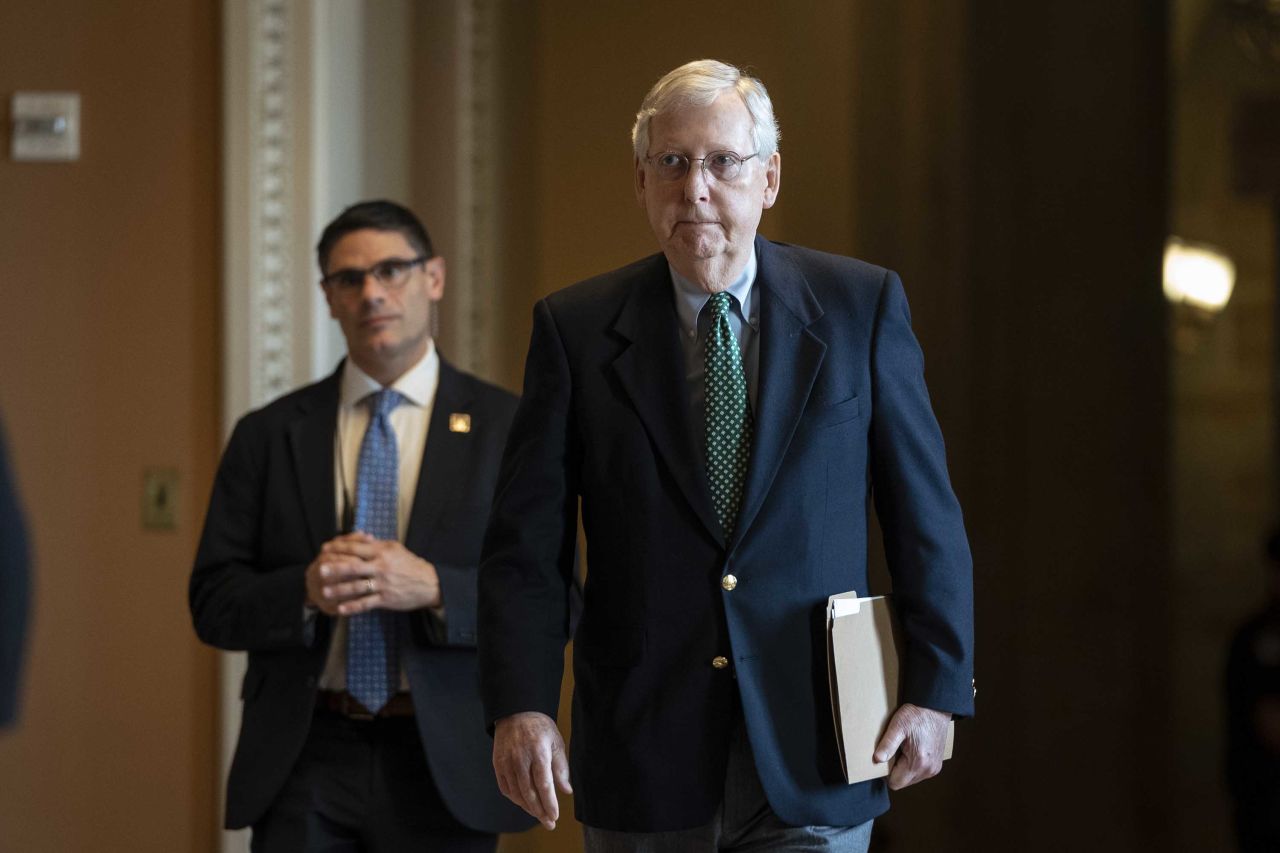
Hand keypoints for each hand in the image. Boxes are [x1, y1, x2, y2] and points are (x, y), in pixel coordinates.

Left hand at [304, 532, 440, 615]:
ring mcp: (383, 584)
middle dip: (336, 568)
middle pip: (354, 567)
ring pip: (357, 587)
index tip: (325, 549)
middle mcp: (382, 567)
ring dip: (339, 589)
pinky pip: (366, 603)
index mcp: (383, 552)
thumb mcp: (395, 549)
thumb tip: (360, 537)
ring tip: (325, 591)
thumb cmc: (410, 564)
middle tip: (320, 569)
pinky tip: (340, 609)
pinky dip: (352, 607)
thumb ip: (377, 544)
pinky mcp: (386, 599)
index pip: (357, 548)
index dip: (339, 548)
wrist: (429, 583)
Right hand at [493, 711, 571, 829]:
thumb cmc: (539, 727)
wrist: (514, 712)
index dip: (549, 803)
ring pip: (517, 793)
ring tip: (539, 815)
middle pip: (529, 793)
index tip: (555, 816)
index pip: (544, 785)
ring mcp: (507, 763)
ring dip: (528, 808)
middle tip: (549, 823)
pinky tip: (524, 803)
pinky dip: (515, 798)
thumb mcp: (556, 742)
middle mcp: (520, 759)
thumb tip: (567, 790)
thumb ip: (561, 767)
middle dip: (540, 811)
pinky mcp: (497, 764)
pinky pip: (506, 788)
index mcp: (538, 753)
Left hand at [873, 703, 951, 789]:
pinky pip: (920, 773)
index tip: (882, 760)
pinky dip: (913, 766)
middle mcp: (928, 770)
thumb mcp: (898, 726)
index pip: (895, 783)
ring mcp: (934, 768)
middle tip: (892, 752)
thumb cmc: (917, 715)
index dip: (885, 774)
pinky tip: (911, 751)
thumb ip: (887, 744)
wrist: (936, 708)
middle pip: (903, 782)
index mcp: (918, 763)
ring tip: (902, 750)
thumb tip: (877, 759)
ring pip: (911, 778)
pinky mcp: (937, 764)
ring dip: (904, 769)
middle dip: (895, 771)